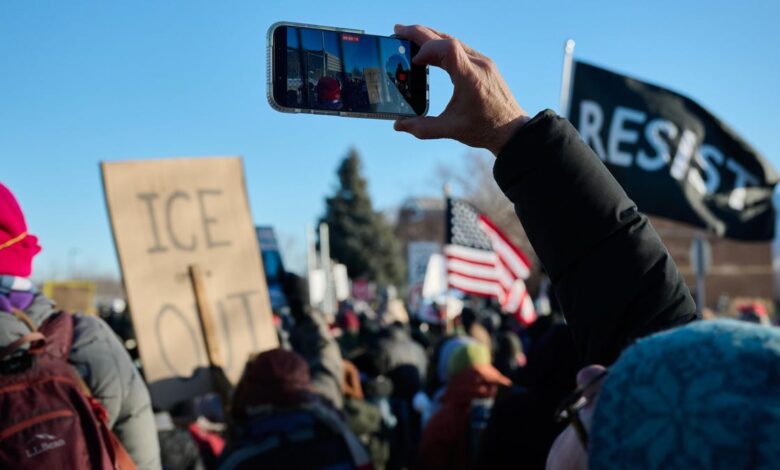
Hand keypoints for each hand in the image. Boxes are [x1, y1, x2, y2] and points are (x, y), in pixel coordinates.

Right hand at [393, 24, 529, 155]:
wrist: (512, 130)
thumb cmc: (484, 129)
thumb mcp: (451, 130)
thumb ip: (423, 128)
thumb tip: (398, 125)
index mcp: (471, 79)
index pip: (448, 49)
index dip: (427, 48)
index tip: (413, 61)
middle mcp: (479, 65)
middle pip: (447, 39)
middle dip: (420, 33)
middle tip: (398, 31)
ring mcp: (483, 62)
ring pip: (453, 41)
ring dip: (430, 37)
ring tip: (409, 37)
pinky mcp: (484, 64)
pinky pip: (460, 48)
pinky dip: (441, 46)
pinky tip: (429, 51)